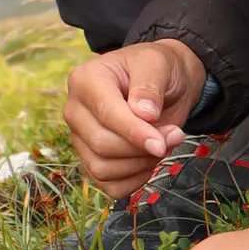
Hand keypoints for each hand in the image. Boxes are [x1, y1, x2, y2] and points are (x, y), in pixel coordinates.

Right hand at [63, 38, 205, 197]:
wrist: (163, 81)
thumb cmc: (156, 69)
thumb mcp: (158, 64)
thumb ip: (149, 86)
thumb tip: (144, 114)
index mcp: (85, 80)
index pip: (105, 115)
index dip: (135, 133)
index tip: (163, 142)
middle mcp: (75, 110)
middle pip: (102, 145)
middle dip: (142, 148)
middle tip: (173, 136)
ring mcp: (80, 137)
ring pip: (102, 169)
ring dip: (140, 165)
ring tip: (163, 145)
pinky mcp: (91, 159)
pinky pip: (108, 185)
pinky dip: (134, 180)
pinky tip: (150, 162)